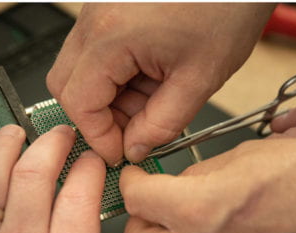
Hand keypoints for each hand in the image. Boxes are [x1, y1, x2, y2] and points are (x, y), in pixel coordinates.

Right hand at [47, 3, 272, 164]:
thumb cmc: (226, 7)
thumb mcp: (200, 79)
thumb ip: (163, 122)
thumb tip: (137, 147)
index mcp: (109, 37)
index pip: (78, 103)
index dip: (100, 137)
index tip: (123, 154)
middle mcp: (93, 19)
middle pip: (69, 85)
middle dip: (101, 118)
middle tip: (139, 133)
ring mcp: (99, 8)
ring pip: (84, 69)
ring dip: (114, 96)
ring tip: (159, 99)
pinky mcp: (112, 5)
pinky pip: (100, 50)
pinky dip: (121, 73)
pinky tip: (157, 77)